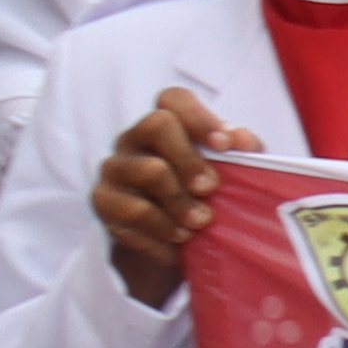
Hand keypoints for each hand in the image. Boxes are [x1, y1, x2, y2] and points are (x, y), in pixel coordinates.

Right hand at [93, 85, 255, 306]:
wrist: (167, 249)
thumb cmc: (199, 200)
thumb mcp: (225, 175)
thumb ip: (237, 153)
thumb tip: (243, 140)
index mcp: (165, 127)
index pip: (173, 98)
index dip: (200, 117)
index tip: (225, 146)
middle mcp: (133, 140)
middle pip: (157, 124)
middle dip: (191, 158)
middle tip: (211, 188)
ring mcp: (114, 169)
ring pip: (148, 170)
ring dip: (181, 200)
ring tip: (202, 221)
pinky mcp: (104, 202)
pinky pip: (133, 211)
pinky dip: (163, 227)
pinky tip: (180, 238)